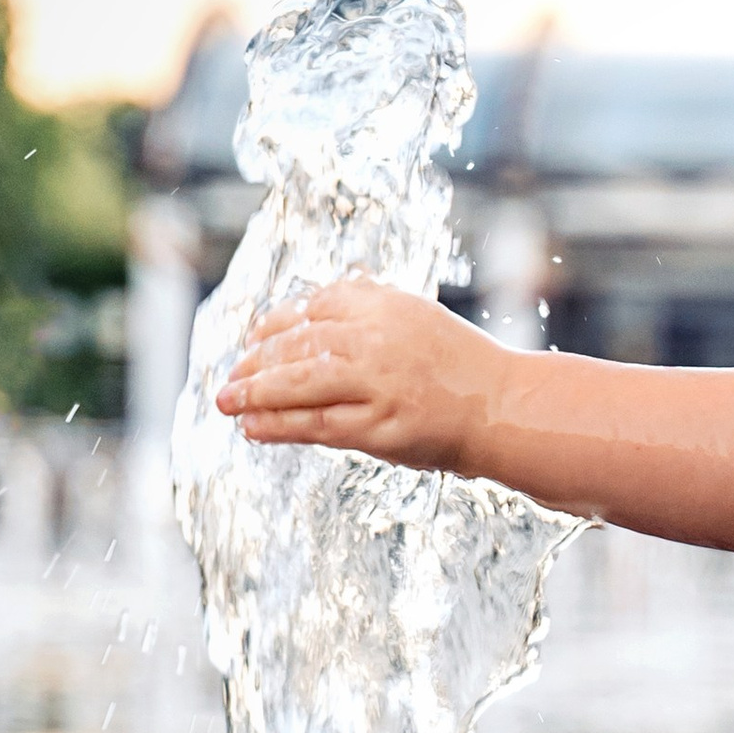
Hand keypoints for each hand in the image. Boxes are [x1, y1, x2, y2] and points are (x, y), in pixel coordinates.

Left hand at [216, 281, 503, 474]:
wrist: (505, 408)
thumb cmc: (463, 369)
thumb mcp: (417, 319)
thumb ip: (370, 312)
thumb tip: (312, 317)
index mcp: (385, 304)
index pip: (313, 307)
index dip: (276, 324)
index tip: (255, 338)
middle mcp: (377, 338)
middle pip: (298, 345)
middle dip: (256, 361)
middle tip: (231, 376)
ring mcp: (377, 382)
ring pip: (298, 384)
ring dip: (255, 393)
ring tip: (228, 401)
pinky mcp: (379, 425)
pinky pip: (316, 424)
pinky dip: (278, 425)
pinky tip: (253, 428)